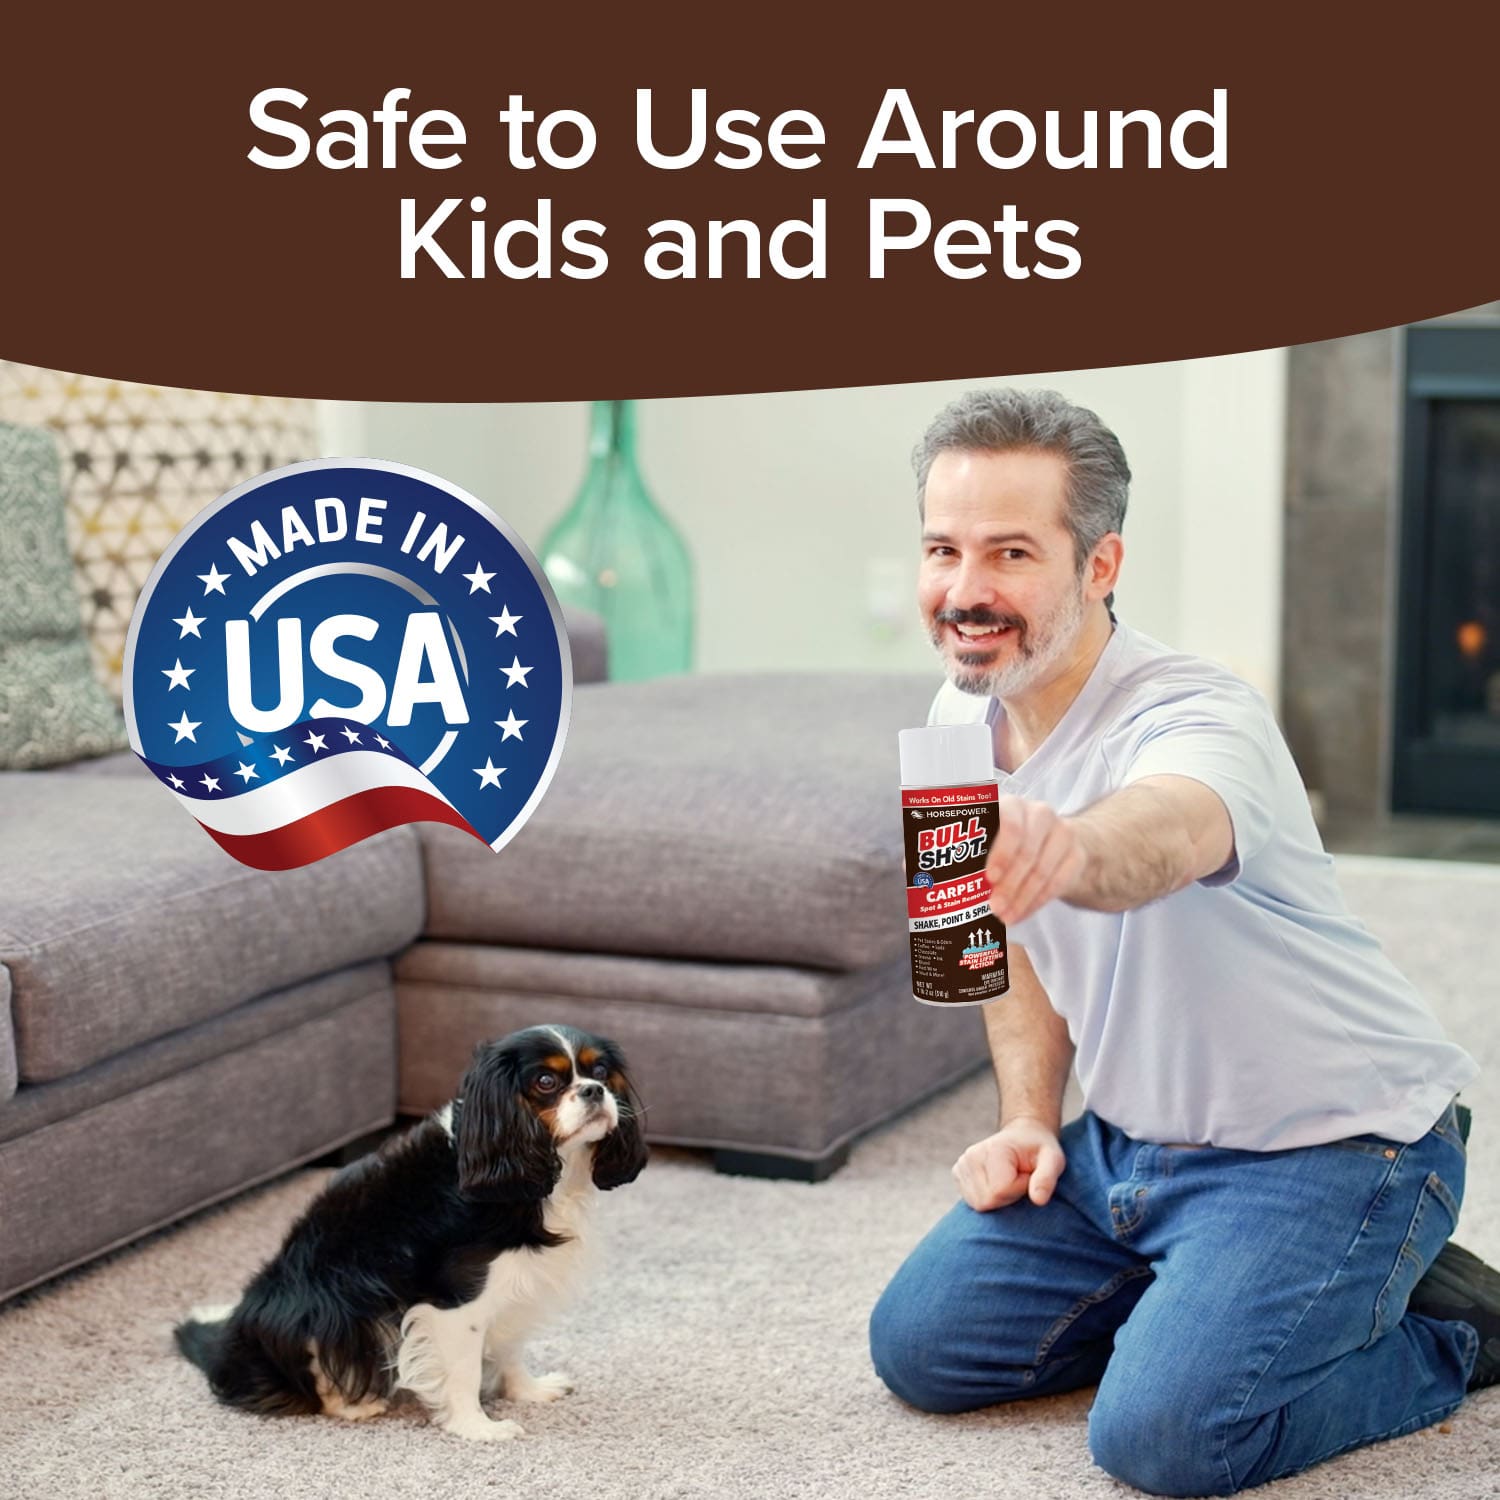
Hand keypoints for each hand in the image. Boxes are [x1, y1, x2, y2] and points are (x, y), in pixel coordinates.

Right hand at [952, 1117, 1066, 1210]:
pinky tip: (996, 1183)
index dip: (1019, 1189)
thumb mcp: (1053, 1160)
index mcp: (993, 1149)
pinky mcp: (958, 1173)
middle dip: (1008, 1197)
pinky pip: (972, 1202)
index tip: (1027, 1175)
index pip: (1000, 1190)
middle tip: (1019, 1179)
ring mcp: (961, 1165)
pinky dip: (988, 1198)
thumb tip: (1039, 1200)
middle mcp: (971, 1156)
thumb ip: (1047, 1178)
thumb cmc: (1039, 1150)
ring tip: (1009, 1180)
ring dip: (998, 1198)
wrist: (1023, 1135)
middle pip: (986, 1201)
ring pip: (978, 1204)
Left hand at [985, 796, 1088, 923]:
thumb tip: (944, 882)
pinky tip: (1021, 914)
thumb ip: (973, 852)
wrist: (1054, 842)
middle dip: (1009, 885)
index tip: (990, 878)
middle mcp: (1039, 814)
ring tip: (1005, 917)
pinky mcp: (1077, 854)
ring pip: (1042, 871)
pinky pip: (1057, 883)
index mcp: (1012, 805)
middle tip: (995, 907)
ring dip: (1021, 899)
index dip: (1001, 852)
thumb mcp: (989, 838)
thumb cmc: (1008, 842)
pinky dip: (1036, 903)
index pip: (1010, 823)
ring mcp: (1062, 832)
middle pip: (1026, 852)